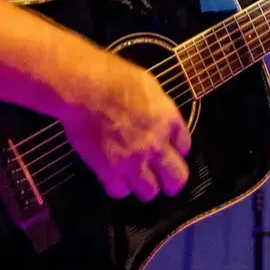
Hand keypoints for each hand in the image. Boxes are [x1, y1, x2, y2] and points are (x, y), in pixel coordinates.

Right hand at [58, 51, 191, 201]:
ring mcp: (133, 160)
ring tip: (139, 182)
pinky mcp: (108, 170)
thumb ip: (157, 107)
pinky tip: (115, 178)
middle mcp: (155, 144)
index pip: (184, 145)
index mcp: (167, 120)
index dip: (178, 149)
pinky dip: (118, 187)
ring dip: (146, 187)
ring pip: (149, 192)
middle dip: (173, 181)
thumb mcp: (148, 85)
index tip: (171, 150)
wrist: (85, 87)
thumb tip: (156, 115)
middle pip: (176, 178)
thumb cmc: (112, 77)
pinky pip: (119, 191)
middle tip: (167, 182)